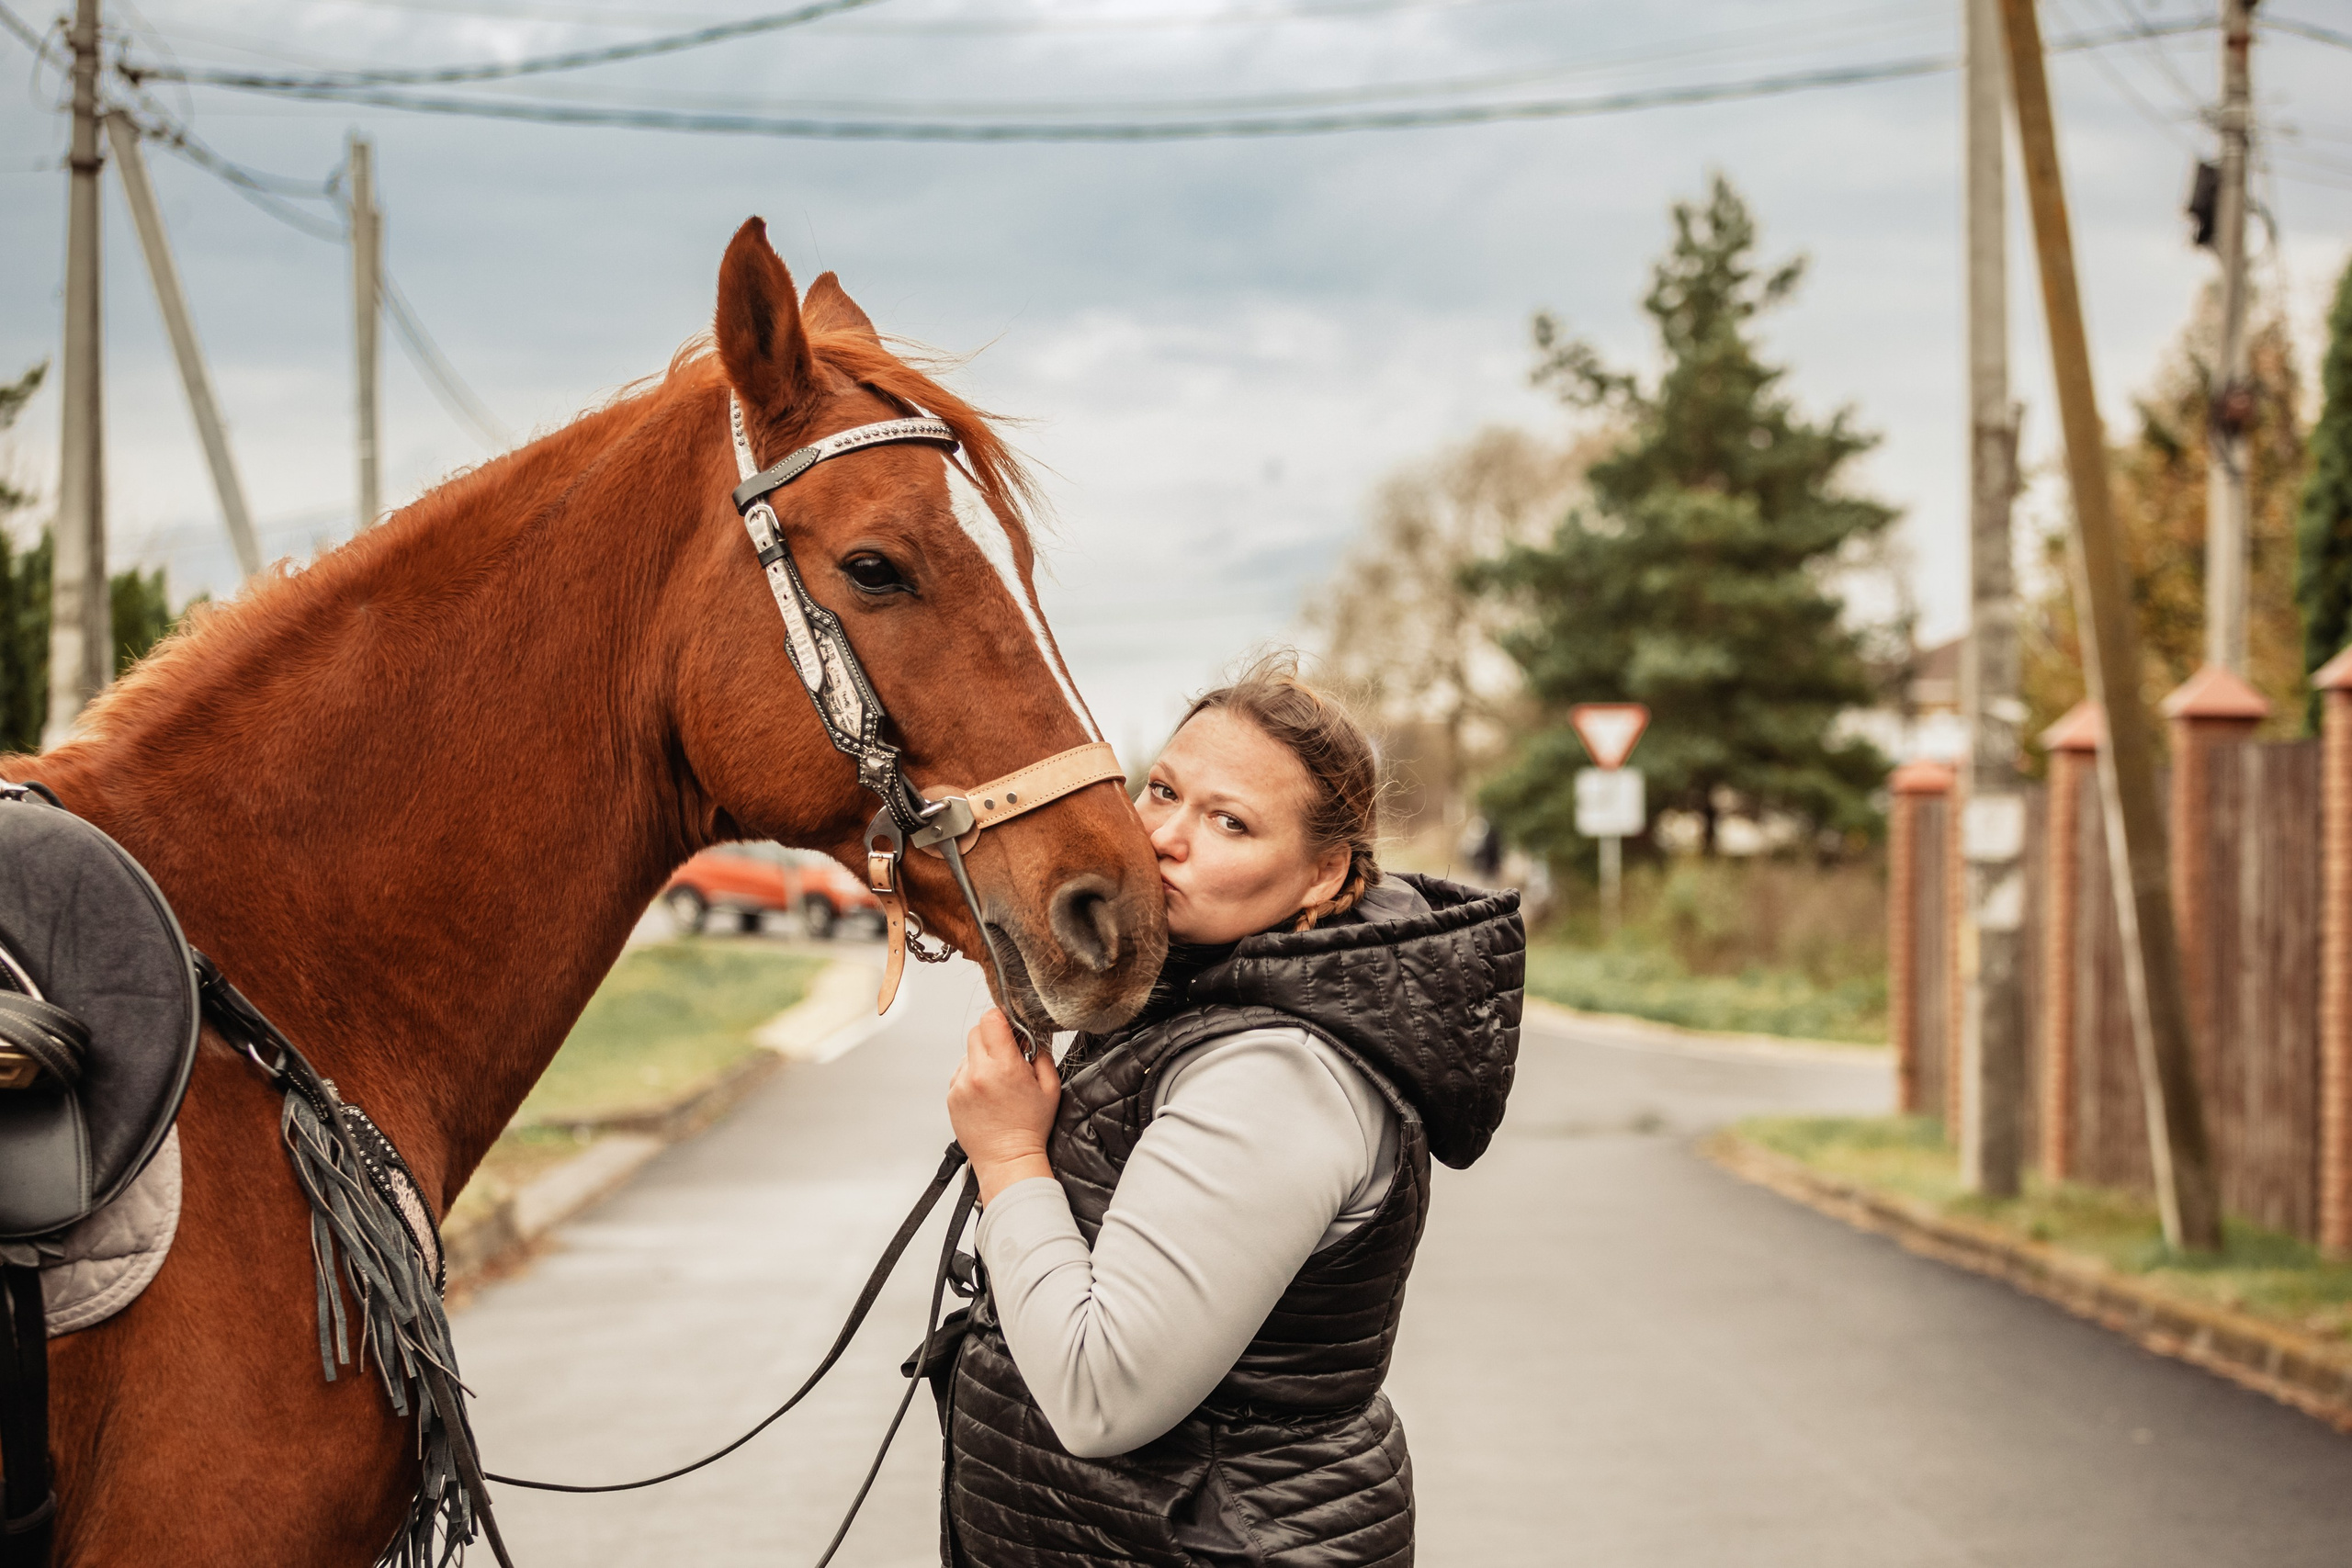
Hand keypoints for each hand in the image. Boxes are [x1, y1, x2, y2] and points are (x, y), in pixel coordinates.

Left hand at [947, 1007, 1060, 1202]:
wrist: (1008, 1159)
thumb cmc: (1030, 1127)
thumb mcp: (1050, 1087)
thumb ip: (1041, 1054)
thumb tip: (1031, 1036)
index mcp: (1004, 1067)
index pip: (991, 1020)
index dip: (1002, 1019)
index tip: (1010, 1029)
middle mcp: (978, 1074)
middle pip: (976, 1032)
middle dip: (992, 1037)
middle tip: (1007, 1055)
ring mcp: (961, 1085)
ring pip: (968, 1053)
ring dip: (981, 1058)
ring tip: (997, 1081)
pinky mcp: (952, 1097)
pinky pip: (960, 1073)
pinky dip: (972, 1075)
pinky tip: (986, 1093)